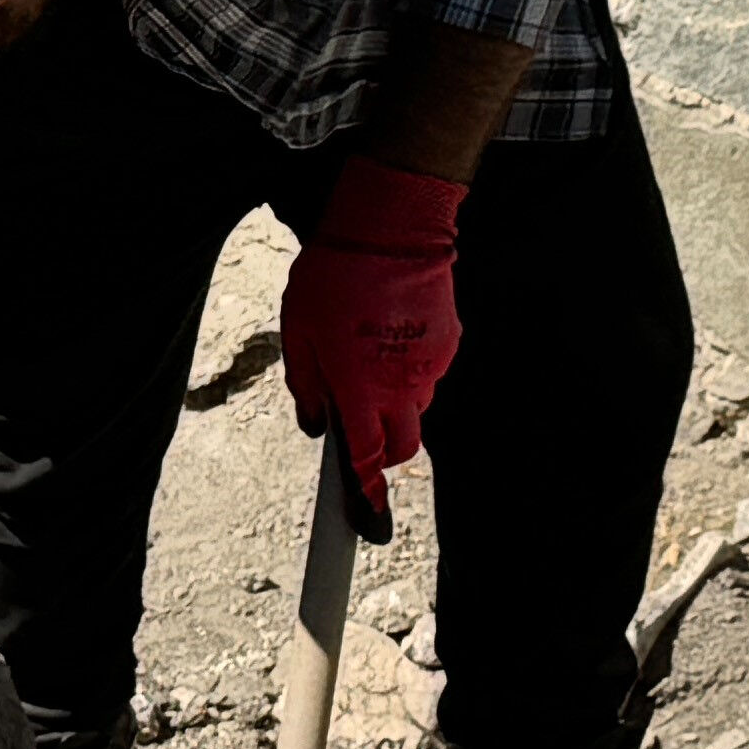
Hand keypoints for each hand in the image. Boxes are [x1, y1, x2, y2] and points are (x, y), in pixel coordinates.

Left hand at [282, 155, 466, 534]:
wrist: (393, 225)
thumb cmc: (336, 273)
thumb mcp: (298, 331)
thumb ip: (305, 385)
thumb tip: (314, 424)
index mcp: (359, 387)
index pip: (366, 459)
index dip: (366, 495)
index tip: (368, 524)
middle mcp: (402, 385)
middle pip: (402, 447)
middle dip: (382, 452)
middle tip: (360, 429)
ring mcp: (431, 366)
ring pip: (415, 409)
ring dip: (394, 403)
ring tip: (366, 357)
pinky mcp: (450, 343)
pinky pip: (427, 374)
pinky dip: (409, 369)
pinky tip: (389, 333)